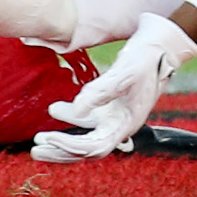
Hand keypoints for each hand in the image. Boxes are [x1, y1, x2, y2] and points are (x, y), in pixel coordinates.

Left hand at [33, 11, 196, 162]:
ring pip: (85, 137)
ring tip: (39, 141)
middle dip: (61, 152)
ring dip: (63, 140)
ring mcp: (114, 117)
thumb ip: (100, 92)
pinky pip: (87, 119)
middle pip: (87, 150)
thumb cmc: (146, 59)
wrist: (161, 44)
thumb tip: (77, 110)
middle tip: (35, 151)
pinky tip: (55, 110)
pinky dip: (71, 117)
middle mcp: (120, 126)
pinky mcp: (110, 106)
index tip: (48, 138)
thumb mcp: (123, 73)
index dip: (69, 147)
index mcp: (126, 125)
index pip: (94, 147)